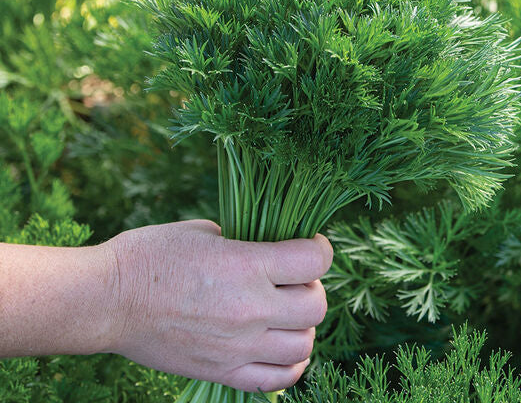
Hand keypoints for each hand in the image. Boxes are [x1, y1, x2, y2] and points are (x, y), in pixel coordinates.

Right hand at [102, 220, 332, 392]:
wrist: (108, 301)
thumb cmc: (152, 255)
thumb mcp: (207, 232)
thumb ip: (248, 243)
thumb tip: (273, 251)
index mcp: (247, 265)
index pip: (315, 260)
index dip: (320, 248)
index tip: (310, 245)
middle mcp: (250, 309)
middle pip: (317, 306)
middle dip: (313, 287)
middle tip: (294, 279)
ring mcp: (237, 346)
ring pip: (304, 345)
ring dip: (303, 326)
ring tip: (285, 312)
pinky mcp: (221, 372)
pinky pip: (276, 380)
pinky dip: (290, 365)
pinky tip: (282, 347)